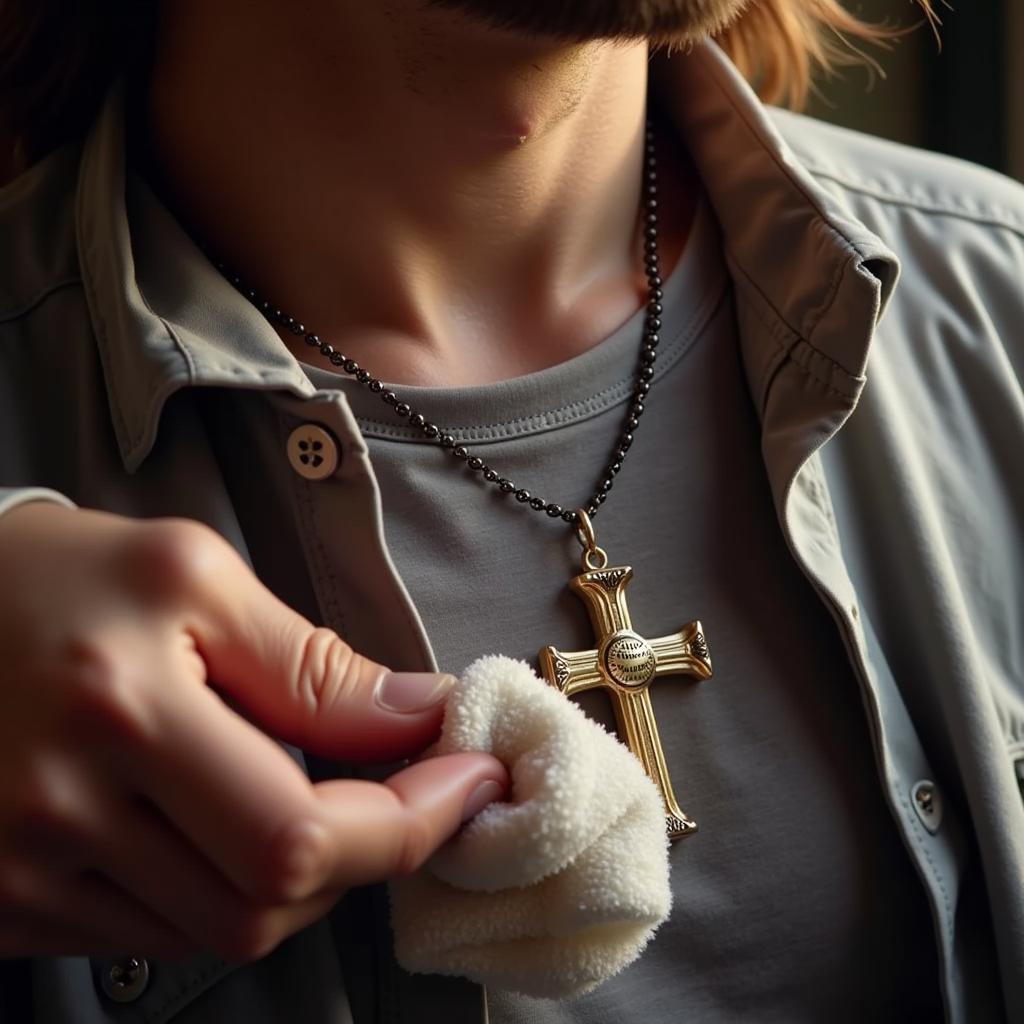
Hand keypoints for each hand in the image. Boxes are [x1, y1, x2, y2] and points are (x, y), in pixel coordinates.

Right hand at [0, 503, 506, 961]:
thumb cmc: (58, 576)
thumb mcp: (194, 578)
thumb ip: (310, 661)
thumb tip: (418, 714)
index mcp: (121, 712)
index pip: (299, 833)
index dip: (409, 824)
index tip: (467, 784)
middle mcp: (60, 814)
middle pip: (267, 904)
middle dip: (362, 853)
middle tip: (390, 785)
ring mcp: (24, 874)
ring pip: (218, 931)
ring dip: (294, 873)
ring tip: (290, 785)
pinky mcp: (6, 904)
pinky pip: (153, 934)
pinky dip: (220, 887)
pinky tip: (219, 820)